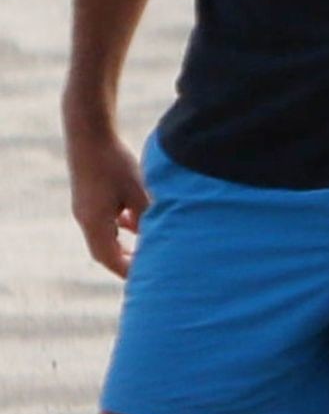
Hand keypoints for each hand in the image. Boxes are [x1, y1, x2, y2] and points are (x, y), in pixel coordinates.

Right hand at [66, 126, 148, 278]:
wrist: (90, 135)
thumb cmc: (115, 163)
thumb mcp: (137, 191)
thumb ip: (146, 216)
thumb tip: (157, 236)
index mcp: (94, 222)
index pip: (109, 258)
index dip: (127, 270)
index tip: (146, 278)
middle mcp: (86, 219)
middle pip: (105, 250)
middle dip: (126, 260)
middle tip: (147, 269)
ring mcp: (85, 208)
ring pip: (105, 235)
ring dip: (125, 241)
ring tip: (146, 244)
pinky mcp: (89, 197)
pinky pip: (104, 220)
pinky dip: (120, 224)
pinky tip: (136, 217)